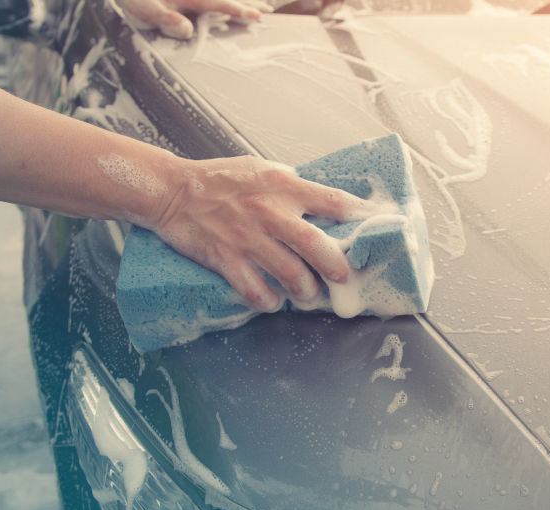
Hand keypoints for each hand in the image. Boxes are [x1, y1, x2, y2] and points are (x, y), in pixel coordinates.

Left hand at [118, 0, 272, 38]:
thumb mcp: (145, 11)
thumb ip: (166, 20)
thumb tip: (186, 30)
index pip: (221, 3)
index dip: (239, 10)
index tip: (257, 16)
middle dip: (248, 1)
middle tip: (268, 10)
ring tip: (260, 2)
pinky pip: (214, 0)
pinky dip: (227, 0)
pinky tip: (236, 2)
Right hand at [152, 155, 381, 311]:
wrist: (171, 190)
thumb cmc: (218, 179)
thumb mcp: (260, 168)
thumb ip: (290, 183)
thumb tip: (319, 197)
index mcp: (283, 186)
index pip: (332, 201)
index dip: (360, 215)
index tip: (378, 226)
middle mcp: (270, 212)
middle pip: (316, 245)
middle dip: (336, 266)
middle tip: (343, 277)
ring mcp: (248, 238)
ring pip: (290, 274)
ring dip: (304, 290)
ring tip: (306, 294)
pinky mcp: (226, 258)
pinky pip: (255, 290)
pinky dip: (267, 301)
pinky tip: (271, 301)